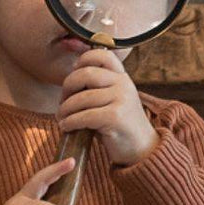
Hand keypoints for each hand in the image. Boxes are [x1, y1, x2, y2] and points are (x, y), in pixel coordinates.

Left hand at [57, 48, 159, 165]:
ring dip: (65, 109)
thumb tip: (68, 82)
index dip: (82, 60)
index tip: (73, 74)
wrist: (141, 149)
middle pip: (85, 74)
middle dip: (67, 88)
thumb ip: (96, 88)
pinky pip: (84, 116)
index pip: (102, 55)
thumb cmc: (118, 126)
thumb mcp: (112, 100)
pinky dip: (70, 122)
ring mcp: (121, 99)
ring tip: (62, 118)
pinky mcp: (116, 117)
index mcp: (122, 76)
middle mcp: (123, 84)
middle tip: (62, 102)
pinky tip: (66, 127)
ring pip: (82, 98)